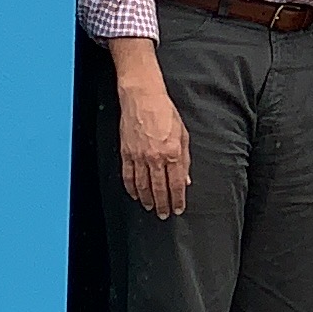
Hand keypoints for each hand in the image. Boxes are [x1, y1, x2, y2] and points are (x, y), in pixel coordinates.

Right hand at [117, 74, 189, 218]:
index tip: (178, 209)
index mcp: (172, 153)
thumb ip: (185, 159)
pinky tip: (135, 194)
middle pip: (159, 189)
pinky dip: (131, 188)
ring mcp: (139, 156)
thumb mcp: (183, 134)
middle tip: (164, 214)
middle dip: (163, 204)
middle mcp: (155, 157)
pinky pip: (128, 176)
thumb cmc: (164, 112)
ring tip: (151, 207)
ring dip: (147, 199)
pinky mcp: (126, 152)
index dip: (177, 200)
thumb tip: (186, 179)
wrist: (142, 97)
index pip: (176, 184)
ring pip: (142, 185)